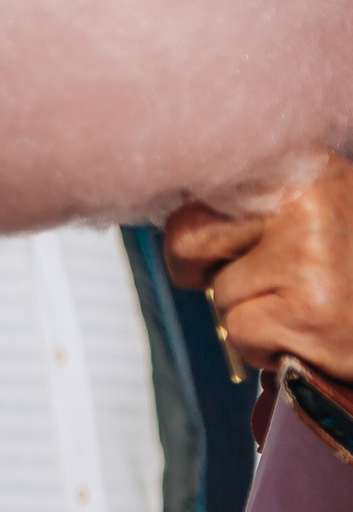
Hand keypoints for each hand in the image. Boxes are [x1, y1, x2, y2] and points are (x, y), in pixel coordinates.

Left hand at [166, 153, 352, 376]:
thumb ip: (249, 204)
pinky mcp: (308, 308)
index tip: (214, 241)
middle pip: (186, 239)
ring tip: (301, 304)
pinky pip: (240, 331)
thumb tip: (177, 220)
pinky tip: (307, 330)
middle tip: (261, 280)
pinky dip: (263, 343)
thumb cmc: (344, 269)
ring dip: (248, 311)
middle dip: (207, 270)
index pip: (202, 187)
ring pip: (218, 294)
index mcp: (303, 168)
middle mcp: (306, 202)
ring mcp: (309, 256)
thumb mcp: (308, 214)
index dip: (195, 226)